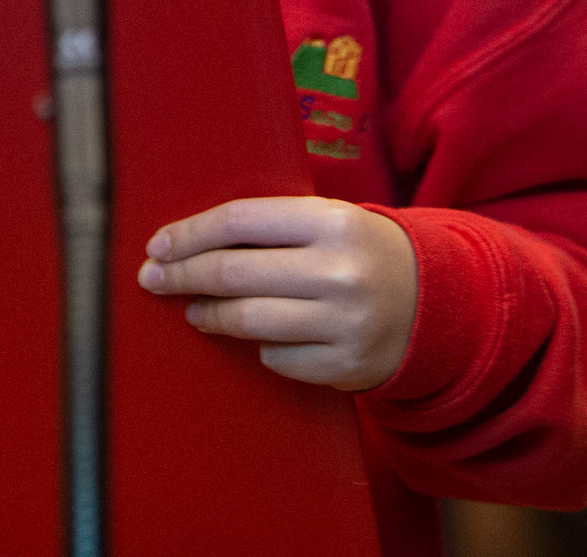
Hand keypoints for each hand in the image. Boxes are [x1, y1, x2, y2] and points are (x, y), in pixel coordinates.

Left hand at [138, 197, 418, 392]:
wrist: (432, 301)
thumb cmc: (358, 253)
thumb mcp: (326, 222)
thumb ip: (270, 227)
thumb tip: (187, 242)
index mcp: (330, 221)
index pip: (238, 222)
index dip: (190, 234)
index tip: (159, 245)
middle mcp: (338, 270)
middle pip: (233, 273)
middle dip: (182, 276)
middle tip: (154, 278)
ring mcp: (343, 322)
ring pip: (247, 321)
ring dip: (209, 314)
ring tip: (194, 309)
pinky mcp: (344, 365)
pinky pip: (276, 357)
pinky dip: (260, 346)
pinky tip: (260, 335)